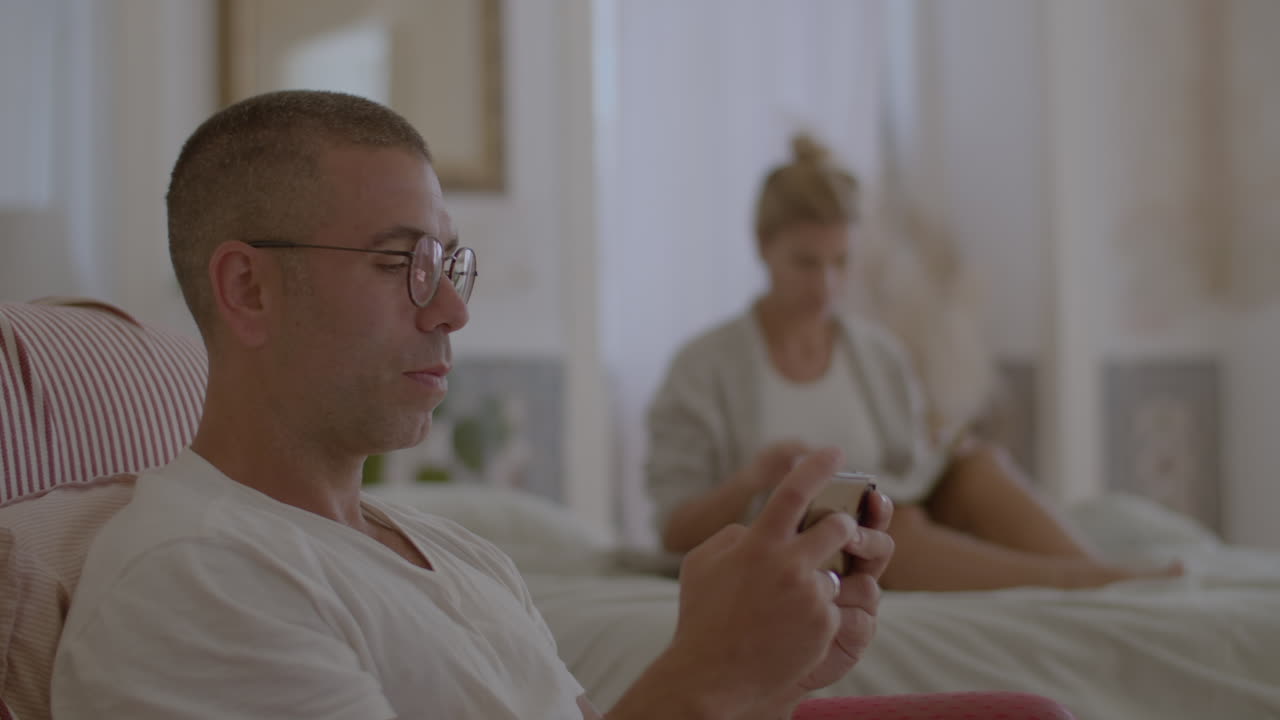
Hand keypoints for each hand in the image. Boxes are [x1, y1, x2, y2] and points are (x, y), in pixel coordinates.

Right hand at [667, 448, 890, 715]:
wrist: (712, 676)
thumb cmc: (702, 618)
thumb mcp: (701, 564)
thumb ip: (732, 536)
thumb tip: (755, 528)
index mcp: (758, 544)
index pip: (795, 491)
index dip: (817, 466)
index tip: (835, 451)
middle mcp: (788, 565)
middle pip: (837, 527)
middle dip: (841, 526)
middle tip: (835, 533)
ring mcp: (810, 596)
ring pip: (836, 572)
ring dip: (820, 580)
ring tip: (792, 601)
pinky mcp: (825, 626)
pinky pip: (833, 607)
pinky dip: (817, 615)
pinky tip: (790, 630)